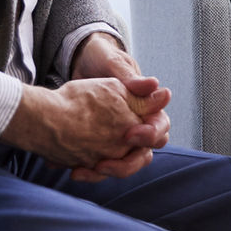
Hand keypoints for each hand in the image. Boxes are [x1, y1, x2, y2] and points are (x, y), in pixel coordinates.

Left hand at [43, 33, 171, 181]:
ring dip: (107, 171)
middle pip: (144, 154)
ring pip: (124, 164)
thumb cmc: (101, 58)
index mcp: (146, 106)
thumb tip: (154, 85)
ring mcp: (118, 137)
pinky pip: (101, 165)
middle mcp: (136, 124)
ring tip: (84, 170)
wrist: (78, 63)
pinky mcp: (100, 144)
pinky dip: (89, 171)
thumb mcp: (113, 63)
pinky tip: (71, 169)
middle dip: (127, 163)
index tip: (130, 134)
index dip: (150, 134)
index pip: (160, 126)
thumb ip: (130, 77)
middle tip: (104, 163)